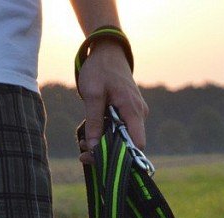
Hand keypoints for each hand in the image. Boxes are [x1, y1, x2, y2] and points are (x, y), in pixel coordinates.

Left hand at [77, 40, 147, 163]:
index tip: (103, 159)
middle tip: (84, 152)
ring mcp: (136, 113)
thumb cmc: (100, 70)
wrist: (108, 52)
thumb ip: (94, 121)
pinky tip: (92, 133)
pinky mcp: (130, 112)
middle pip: (129, 143)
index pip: (138, 143)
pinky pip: (122, 129)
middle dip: (107, 151)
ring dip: (105, 142)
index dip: (125, 156)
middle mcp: (139, 114)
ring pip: (124, 137)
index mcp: (133, 110)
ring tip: (84, 142)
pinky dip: (107, 134)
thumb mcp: (92, 94)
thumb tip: (94, 147)